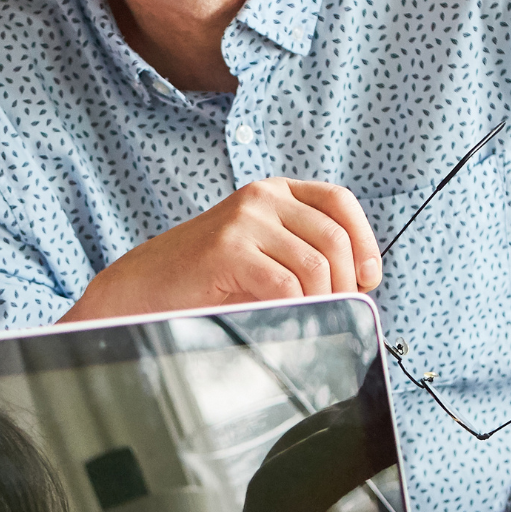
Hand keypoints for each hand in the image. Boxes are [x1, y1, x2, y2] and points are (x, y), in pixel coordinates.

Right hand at [64, 179, 381, 322]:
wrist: (142, 287)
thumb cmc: (204, 278)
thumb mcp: (260, 252)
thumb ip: (301, 252)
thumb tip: (359, 282)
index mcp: (273, 193)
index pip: (339, 202)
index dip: (364, 241)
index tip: (368, 277)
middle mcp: (261, 198)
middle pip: (335, 238)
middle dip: (347, 283)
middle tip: (340, 310)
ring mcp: (244, 221)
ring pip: (315, 265)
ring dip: (323, 300)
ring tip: (311, 318)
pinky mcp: (228, 250)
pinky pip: (286, 285)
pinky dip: (296, 309)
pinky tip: (283, 318)